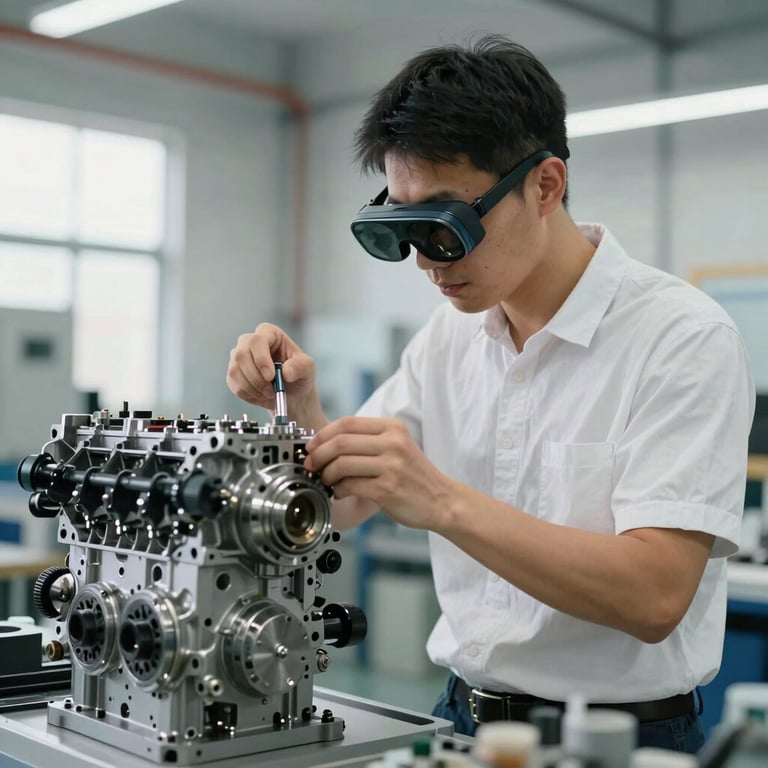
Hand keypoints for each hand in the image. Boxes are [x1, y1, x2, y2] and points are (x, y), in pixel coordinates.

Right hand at [226, 323, 319, 419]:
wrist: (292, 392)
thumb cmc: (299, 374)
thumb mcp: (308, 368)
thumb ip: (300, 366)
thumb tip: (286, 372)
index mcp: (269, 333)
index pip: (257, 340)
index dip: (261, 359)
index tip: (271, 376)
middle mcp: (249, 341)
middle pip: (241, 355)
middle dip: (256, 377)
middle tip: (271, 390)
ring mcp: (238, 357)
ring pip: (235, 371)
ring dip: (253, 388)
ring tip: (270, 393)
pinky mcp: (234, 374)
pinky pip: (234, 385)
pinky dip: (249, 394)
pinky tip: (261, 394)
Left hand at [303, 416, 454, 529]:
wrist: (442, 500)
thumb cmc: (414, 475)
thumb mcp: (397, 446)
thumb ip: (368, 440)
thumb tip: (325, 442)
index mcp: (393, 428)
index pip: (347, 423)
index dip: (322, 434)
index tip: (311, 446)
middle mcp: (393, 443)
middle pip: (340, 442)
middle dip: (318, 455)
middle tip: (311, 465)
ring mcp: (391, 466)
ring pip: (342, 464)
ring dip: (327, 475)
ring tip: (327, 481)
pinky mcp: (388, 489)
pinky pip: (350, 486)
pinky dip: (339, 490)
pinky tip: (341, 492)